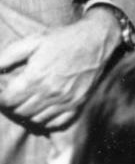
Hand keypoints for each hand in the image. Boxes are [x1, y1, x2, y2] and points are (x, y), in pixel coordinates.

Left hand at [0, 9, 120, 128]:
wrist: (97, 39)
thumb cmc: (64, 39)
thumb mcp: (34, 41)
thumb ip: (8, 57)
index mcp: (36, 77)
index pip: (7, 101)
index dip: (1, 97)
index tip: (4, 92)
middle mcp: (50, 92)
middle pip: (19, 112)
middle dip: (13, 105)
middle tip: (16, 95)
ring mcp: (65, 100)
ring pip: (35, 119)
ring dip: (28, 113)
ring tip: (29, 101)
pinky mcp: (77, 104)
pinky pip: (55, 124)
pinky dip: (45, 120)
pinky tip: (44, 109)